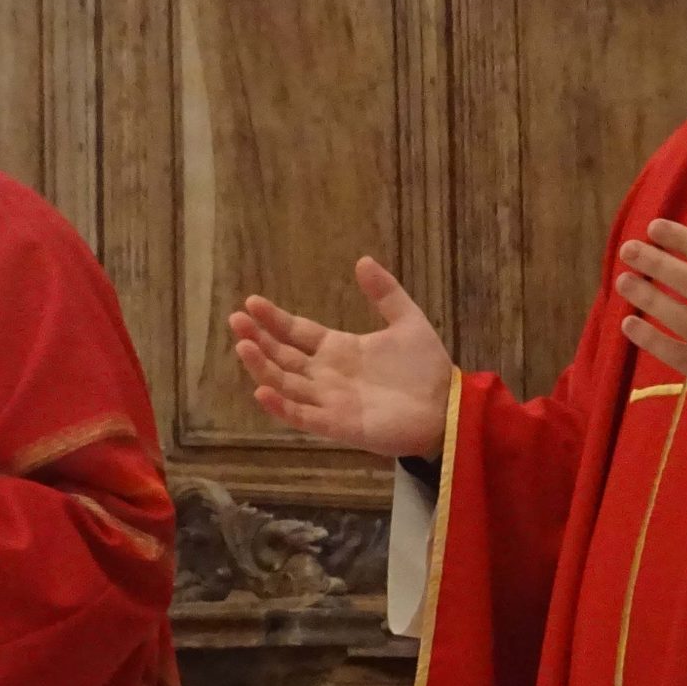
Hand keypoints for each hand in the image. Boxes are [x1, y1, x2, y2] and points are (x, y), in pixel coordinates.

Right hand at [228, 260, 454, 458]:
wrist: (448, 408)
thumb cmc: (427, 369)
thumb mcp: (407, 321)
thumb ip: (386, 293)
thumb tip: (362, 260)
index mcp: (339, 350)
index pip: (297, 333)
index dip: (274, 319)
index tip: (252, 302)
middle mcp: (326, 375)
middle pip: (282, 357)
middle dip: (259, 339)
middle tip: (237, 320)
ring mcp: (329, 401)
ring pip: (285, 384)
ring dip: (262, 367)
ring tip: (244, 346)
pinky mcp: (337, 425)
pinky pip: (302, 416)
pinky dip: (281, 406)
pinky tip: (262, 390)